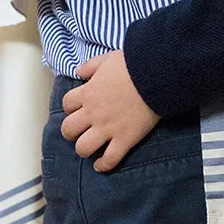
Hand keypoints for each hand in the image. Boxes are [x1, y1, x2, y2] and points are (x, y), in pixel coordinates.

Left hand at [61, 51, 159, 170]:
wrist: (156, 76)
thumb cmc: (134, 64)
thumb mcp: (109, 58)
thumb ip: (91, 65)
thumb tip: (79, 72)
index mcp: (88, 93)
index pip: (67, 104)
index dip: (71, 107)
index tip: (79, 108)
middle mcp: (93, 113)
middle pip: (68, 130)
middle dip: (71, 132)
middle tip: (79, 131)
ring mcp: (108, 128)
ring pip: (83, 148)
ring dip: (84, 149)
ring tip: (90, 147)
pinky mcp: (125, 139)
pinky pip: (109, 159)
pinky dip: (103, 165)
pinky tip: (101, 165)